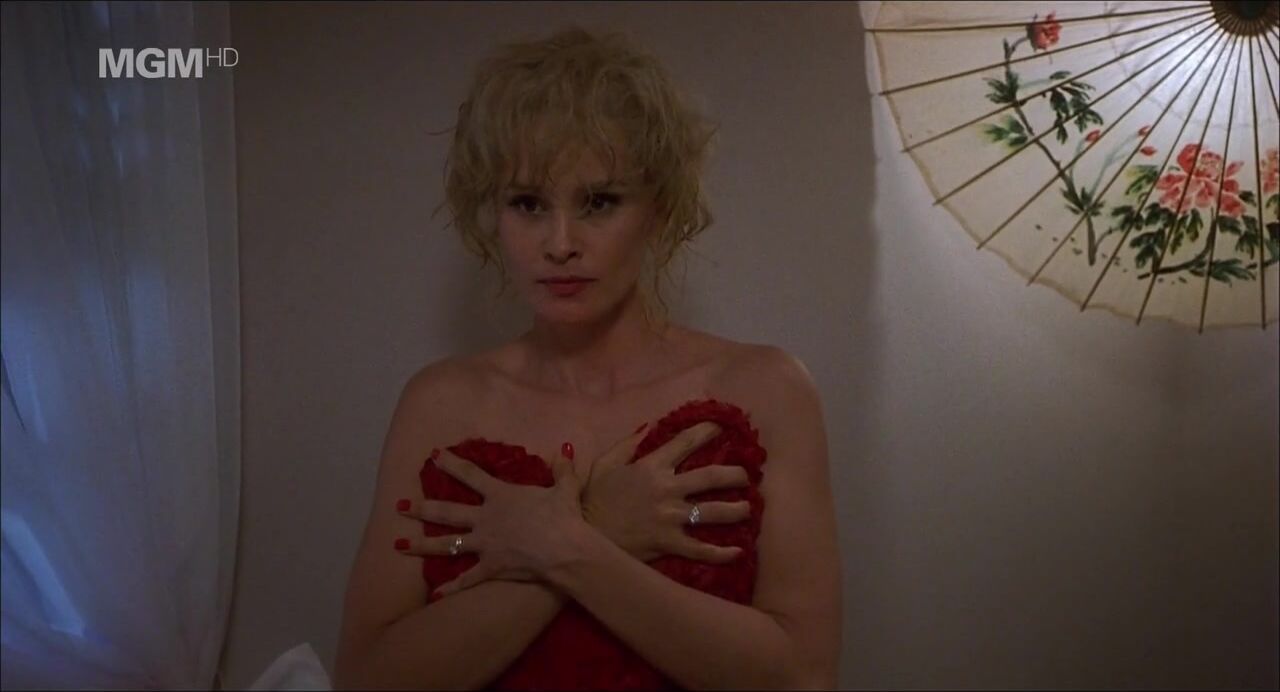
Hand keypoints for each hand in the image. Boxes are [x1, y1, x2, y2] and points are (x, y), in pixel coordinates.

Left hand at [394, 445, 586, 597]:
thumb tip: (566, 449)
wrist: (566, 551)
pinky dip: (451, 587)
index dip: (451, 463)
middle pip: (447, 511)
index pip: (470, 475)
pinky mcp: (491, 567)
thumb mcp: (566, 488)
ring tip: (398, 545)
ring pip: (447, 544)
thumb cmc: (564, 517)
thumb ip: (562, 469)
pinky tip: (434, 594)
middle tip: (400, 506)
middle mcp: (486, 518)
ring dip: (422, 545)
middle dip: (421, 508)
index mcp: (501, 496)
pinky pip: (467, 579)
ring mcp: (485, 544)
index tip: (433, 455)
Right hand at [581, 421, 751, 562]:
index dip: (706, 432)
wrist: (582, 539)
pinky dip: (722, 552)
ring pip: (713, 512)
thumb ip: (626, 444)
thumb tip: (648, 426)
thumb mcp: (604, 465)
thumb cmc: (592, 501)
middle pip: (711, 477)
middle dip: (734, 474)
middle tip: (747, 476)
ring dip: (737, 510)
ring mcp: (670, 517)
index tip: (722, 427)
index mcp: (651, 466)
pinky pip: (701, 549)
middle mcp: (666, 488)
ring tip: (748, 509)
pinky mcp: (669, 543)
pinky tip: (738, 551)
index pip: (685, 443)